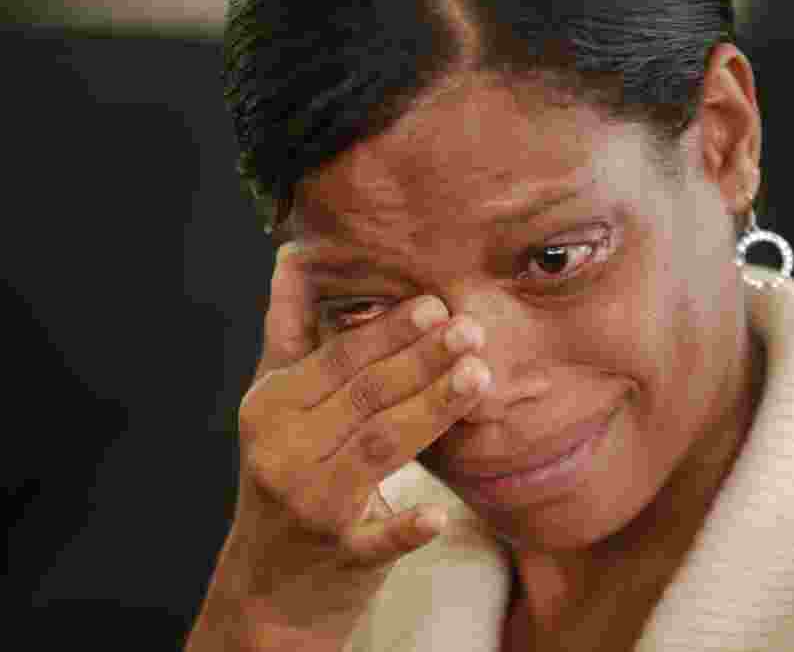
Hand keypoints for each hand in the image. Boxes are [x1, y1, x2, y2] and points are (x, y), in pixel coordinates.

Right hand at [207, 242, 491, 645]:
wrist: (269, 582)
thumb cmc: (284, 471)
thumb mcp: (275, 404)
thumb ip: (289, 333)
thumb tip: (290, 257)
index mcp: (270, 409)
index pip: (337, 362)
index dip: (387, 332)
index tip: (435, 305)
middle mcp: (283, 455)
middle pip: (364, 398)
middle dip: (420, 361)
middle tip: (470, 329)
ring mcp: (310, 509)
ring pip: (378, 450)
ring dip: (430, 412)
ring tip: (479, 376)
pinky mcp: (340, 558)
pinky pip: (375, 540)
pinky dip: (405, 527)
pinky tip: (437, 514)